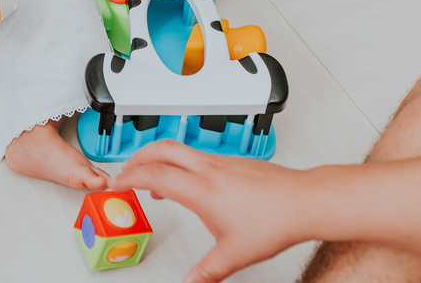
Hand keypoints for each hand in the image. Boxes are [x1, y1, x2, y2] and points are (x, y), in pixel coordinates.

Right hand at [110, 141, 306, 282]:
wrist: (304, 201)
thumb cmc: (274, 220)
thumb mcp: (233, 254)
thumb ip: (206, 272)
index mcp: (201, 190)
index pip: (154, 175)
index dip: (129, 178)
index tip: (116, 183)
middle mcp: (208, 169)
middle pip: (161, 148)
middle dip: (137, 157)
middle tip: (126, 171)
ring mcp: (221, 162)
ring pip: (180, 149)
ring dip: (159, 159)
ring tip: (153, 179)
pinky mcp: (232, 162)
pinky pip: (197, 156)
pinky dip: (181, 163)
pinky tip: (189, 183)